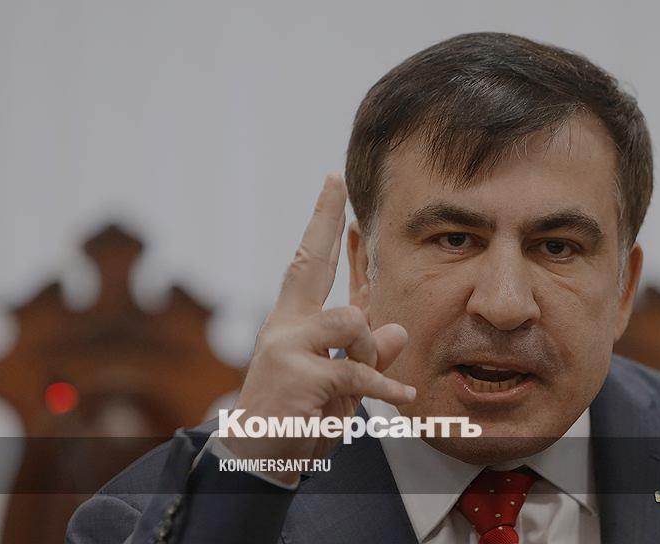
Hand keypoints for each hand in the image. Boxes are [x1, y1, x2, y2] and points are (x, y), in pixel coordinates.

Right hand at [221, 174, 414, 484]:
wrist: (257, 460)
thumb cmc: (299, 420)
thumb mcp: (341, 386)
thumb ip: (366, 356)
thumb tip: (396, 330)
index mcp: (293, 323)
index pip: (309, 265)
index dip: (323, 225)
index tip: (332, 186)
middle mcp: (285, 326)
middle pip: (307, 262)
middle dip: (324, 220)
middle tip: (335, 183)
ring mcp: (287, 346)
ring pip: (352, 323)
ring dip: (368, 356)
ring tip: (358, 387)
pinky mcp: (299, 374)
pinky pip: (357, 371)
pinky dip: (383, 388)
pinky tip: (402, 397)